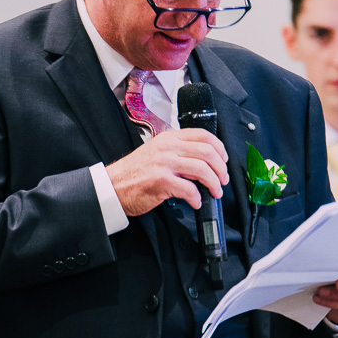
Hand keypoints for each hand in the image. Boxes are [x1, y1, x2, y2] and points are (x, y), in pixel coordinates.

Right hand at [106, 128, 228, 215]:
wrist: (113, 186)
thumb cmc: (134, 173)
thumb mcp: (157, 152)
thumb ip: (178, 152)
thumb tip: (202, 162)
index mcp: (169, 138)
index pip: (203, 135)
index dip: (220, 148)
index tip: (224, 160)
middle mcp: (168, 148)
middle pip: (207, 152)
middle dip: (221, 169)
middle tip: (223, 180)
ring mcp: (164, 163)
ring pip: (202, 169)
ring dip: (214, 184)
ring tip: (215, 192)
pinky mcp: (161, 181)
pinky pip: (189, 189)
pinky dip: (197, 198)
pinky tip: (196, 202)